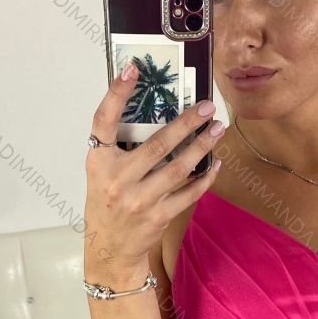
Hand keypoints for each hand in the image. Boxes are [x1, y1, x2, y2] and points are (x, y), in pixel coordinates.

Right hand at [84, 64, 222, 275]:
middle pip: (157, 144)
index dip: (116, 93)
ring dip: (203, 146)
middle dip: (187, 123)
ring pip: (179, 168)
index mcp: (99, 162)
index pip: (103, 121)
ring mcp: (140, 199)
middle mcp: (118, 179)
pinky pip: (189, 193)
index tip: (132, 69)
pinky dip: (205, 178)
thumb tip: (157, 114)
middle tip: (207, 107)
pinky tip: (216, 164)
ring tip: (218, 129)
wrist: (110, 249)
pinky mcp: (159, 215)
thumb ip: (120, 148)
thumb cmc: (107, 203)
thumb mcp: (102, 173)